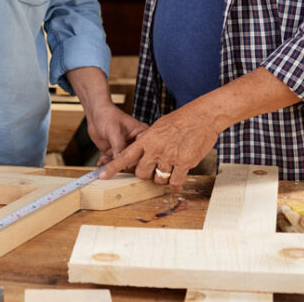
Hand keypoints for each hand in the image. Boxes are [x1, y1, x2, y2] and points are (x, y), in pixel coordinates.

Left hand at [84, 102, 146, 167]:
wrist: (95, 113)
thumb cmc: (107, 115)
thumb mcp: (114, 130)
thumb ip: (118, 146)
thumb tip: (120, 161)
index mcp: (141, 134)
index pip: (143, 149)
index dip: (136, 158)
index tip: (128, 165)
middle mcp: (134, 142)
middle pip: (134, 159)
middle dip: (123, 164)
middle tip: (115, 168)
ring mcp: (124, 148)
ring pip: (122, 162)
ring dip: (113, 166)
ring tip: (106, 169)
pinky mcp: (115, 152)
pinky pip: (112, 162)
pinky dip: (106, 164)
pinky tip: (101, 163)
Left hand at [98, 103, 219, 190]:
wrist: (201, 116)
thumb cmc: (182, 119)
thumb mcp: (158, 127)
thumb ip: (149, 141)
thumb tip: (143, 152)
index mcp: (146, 139)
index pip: (124, 155)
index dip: (113, 168)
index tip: (102, 176)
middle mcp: (155, 149)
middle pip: (141, 173)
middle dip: (145, 174)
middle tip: (153, 170)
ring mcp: (169, 157)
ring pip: (158, 179)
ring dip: (162, 178)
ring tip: (169, 170)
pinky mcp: (184, 163)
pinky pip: (175, 182)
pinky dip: (175, 186)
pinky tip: (176, 185)